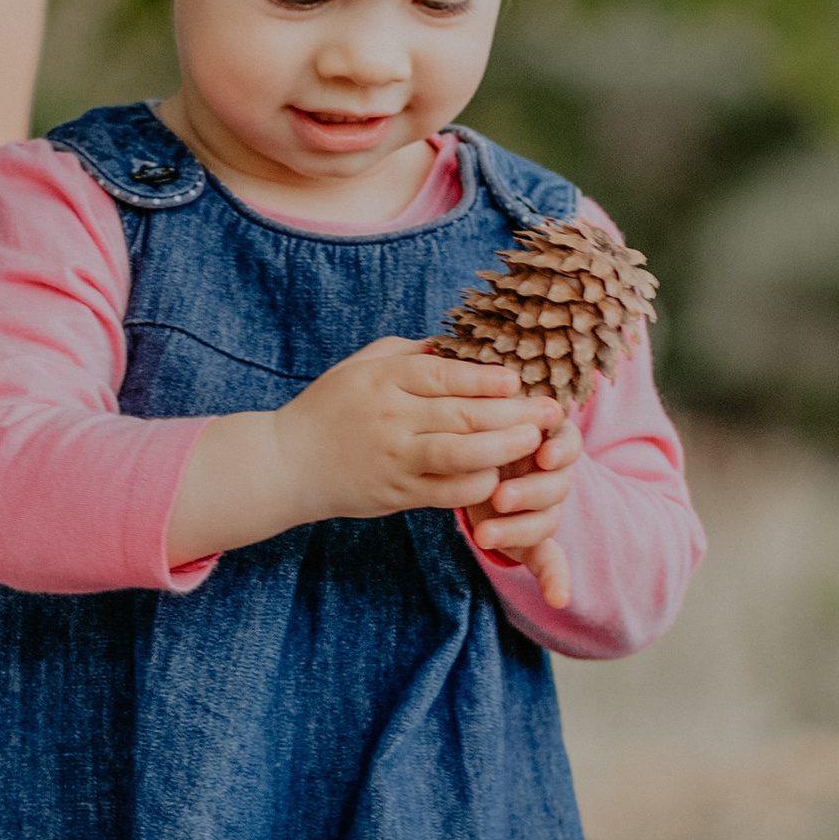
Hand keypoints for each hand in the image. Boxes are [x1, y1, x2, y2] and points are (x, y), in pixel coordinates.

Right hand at [272, 342, 548, 526]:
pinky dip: (477, 484)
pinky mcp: (396, 494)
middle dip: (513, 413)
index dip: (486, 377)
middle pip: (462, 414)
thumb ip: (411, 355)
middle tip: (550, 411)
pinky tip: (500, 476)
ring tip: (534, 442)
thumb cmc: (331, 407)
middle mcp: (390, 418)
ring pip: (460, 454)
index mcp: (383, 379)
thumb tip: (463, 345)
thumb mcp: (362, 365)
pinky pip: (447, 491)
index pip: (444, 374)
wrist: (287, 464)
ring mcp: (394, 458)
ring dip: (503, 449)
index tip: (519, 378)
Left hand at [467, 412, 580, 612]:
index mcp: (542, 437)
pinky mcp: (532, 537)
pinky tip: (559, 598)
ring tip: (483, 535)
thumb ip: (486, 398)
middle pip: (557, 484)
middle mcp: (548, 473)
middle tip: (500, 497)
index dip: (560, 450)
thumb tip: (486, 373)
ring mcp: (542, 506)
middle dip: (530, 492)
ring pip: (548, 519)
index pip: (566, 442)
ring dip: (520, 529)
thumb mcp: (479, 408)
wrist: (464, 454)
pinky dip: (555, 580)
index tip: (543, 454)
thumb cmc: (473, 426)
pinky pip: (550, 559)